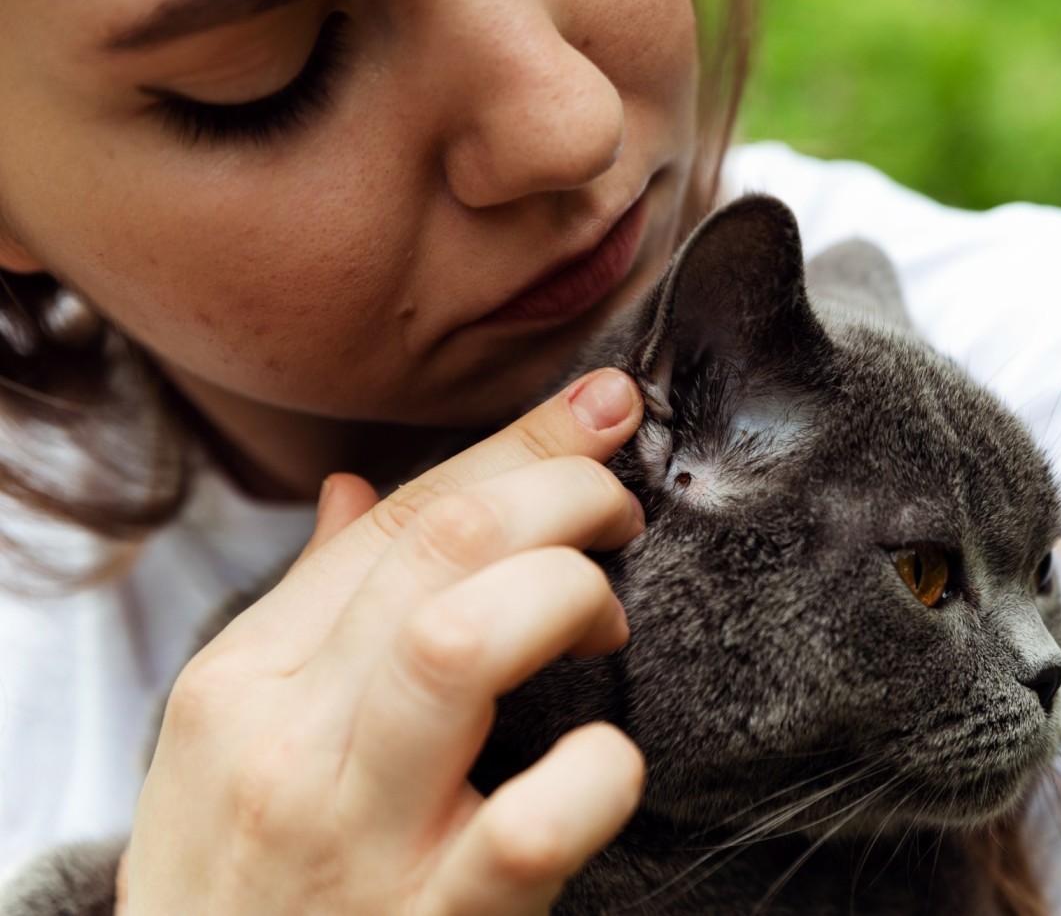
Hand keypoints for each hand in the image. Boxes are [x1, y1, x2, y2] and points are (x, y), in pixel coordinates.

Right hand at [119, 369, 646, 914]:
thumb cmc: (231, 883)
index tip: (603, 409)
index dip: (519, 446)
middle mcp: (292, 741)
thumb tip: (359, 493)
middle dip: (561, 494)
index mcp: (245, 678)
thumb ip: (306, 611)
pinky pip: (532, 823)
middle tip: (618, 514)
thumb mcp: (225, 742)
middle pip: (442, 548)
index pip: (399, 514)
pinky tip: (608, 757)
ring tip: (603, 622)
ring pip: (464, 644)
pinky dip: (597, 770)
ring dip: (567, 595)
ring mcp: (360, 836)